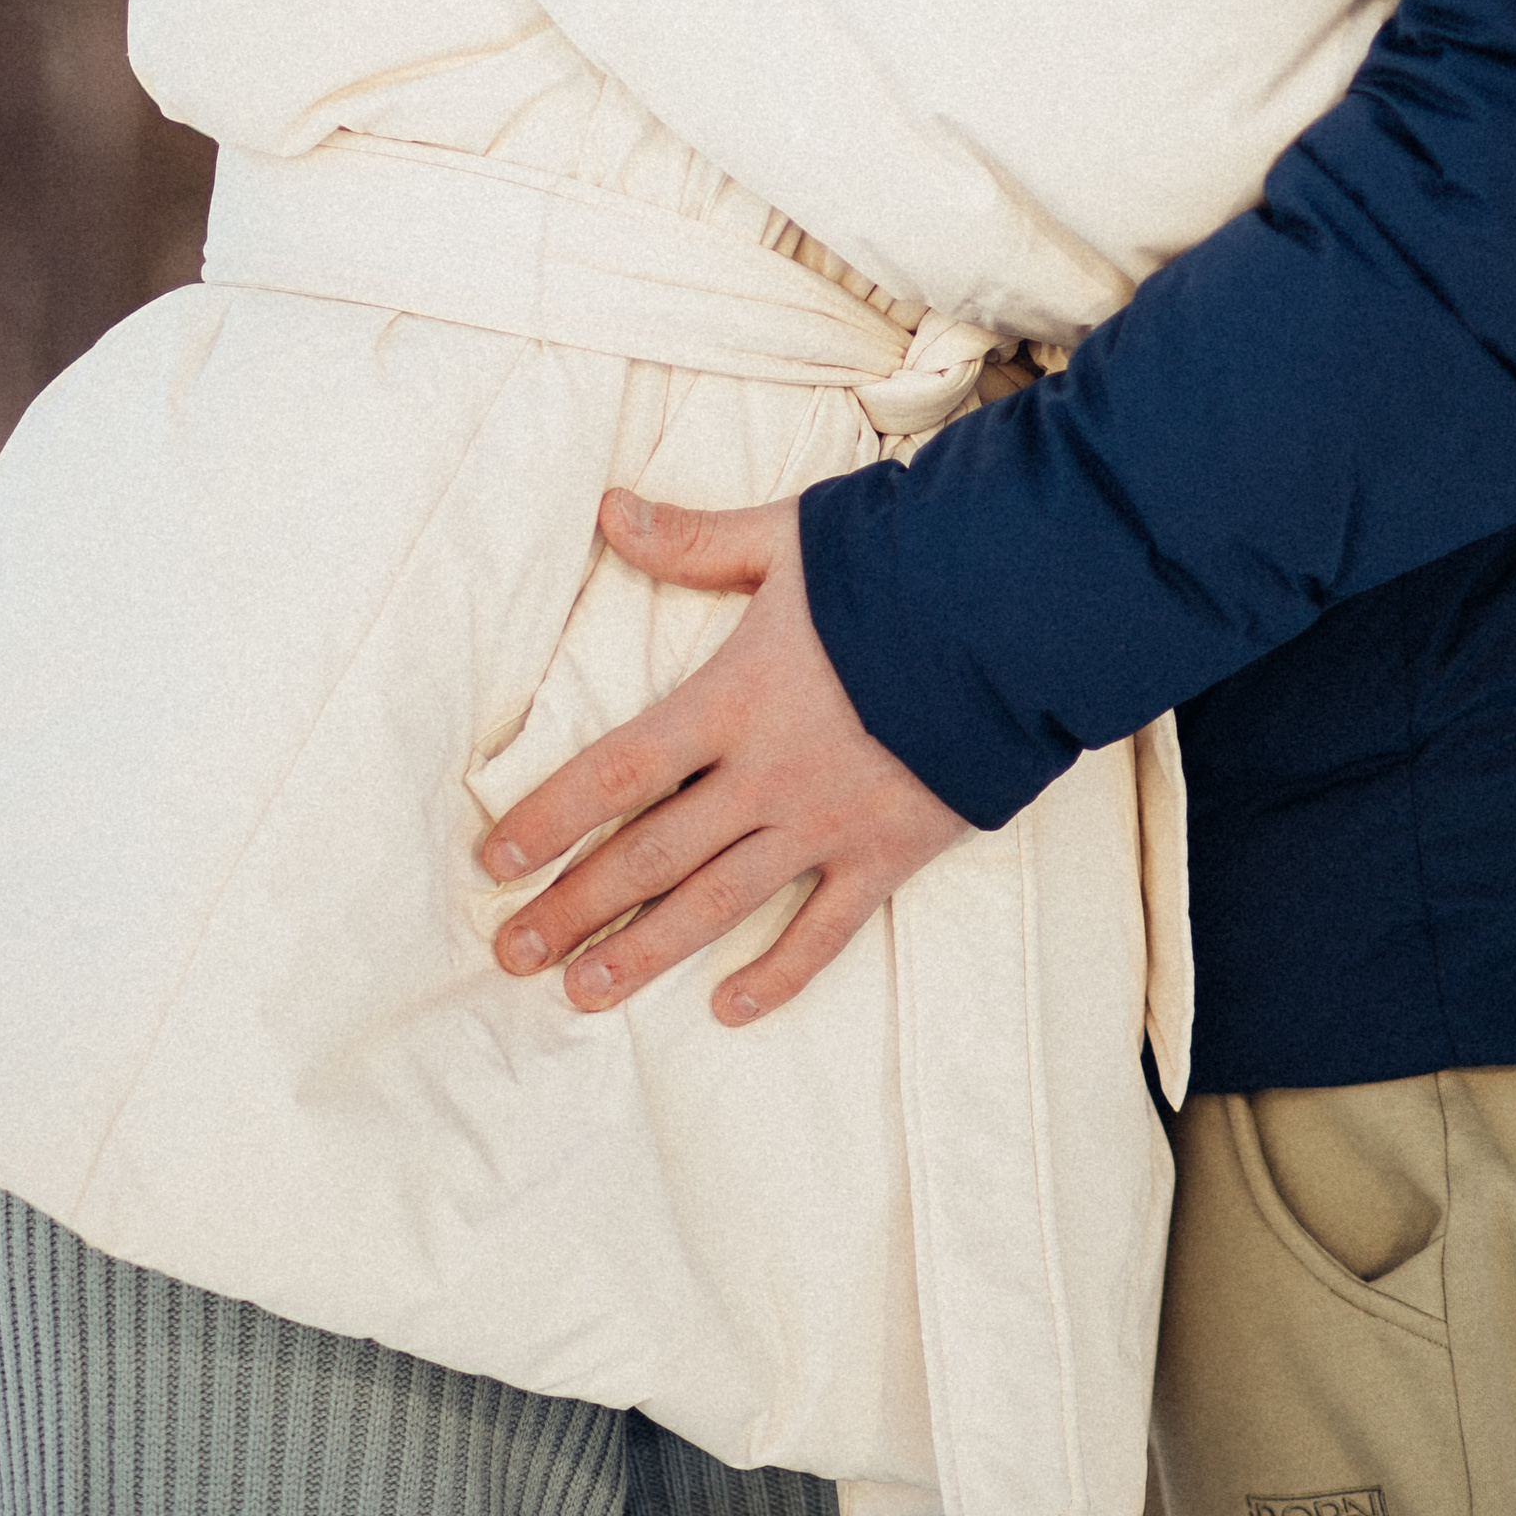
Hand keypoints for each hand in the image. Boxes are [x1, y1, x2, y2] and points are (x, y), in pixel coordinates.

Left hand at [481, 492, 970, 1025]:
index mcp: (733, 698)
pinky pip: (824, 931)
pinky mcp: (888, 853)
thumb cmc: (904, 569)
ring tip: (583, 993)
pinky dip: (777, 974)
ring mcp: (826, 823)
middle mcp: (767, 774)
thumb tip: (609, 510)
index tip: (494, 860)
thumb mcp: (791, 540)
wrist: (1021, 618)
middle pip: (649, 854)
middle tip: (511, 954)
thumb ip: (695, 540)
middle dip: (573, 907)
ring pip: (717, 903)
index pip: (616, 771)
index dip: (547, 817)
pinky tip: (729, 1006)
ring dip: (644, 952)